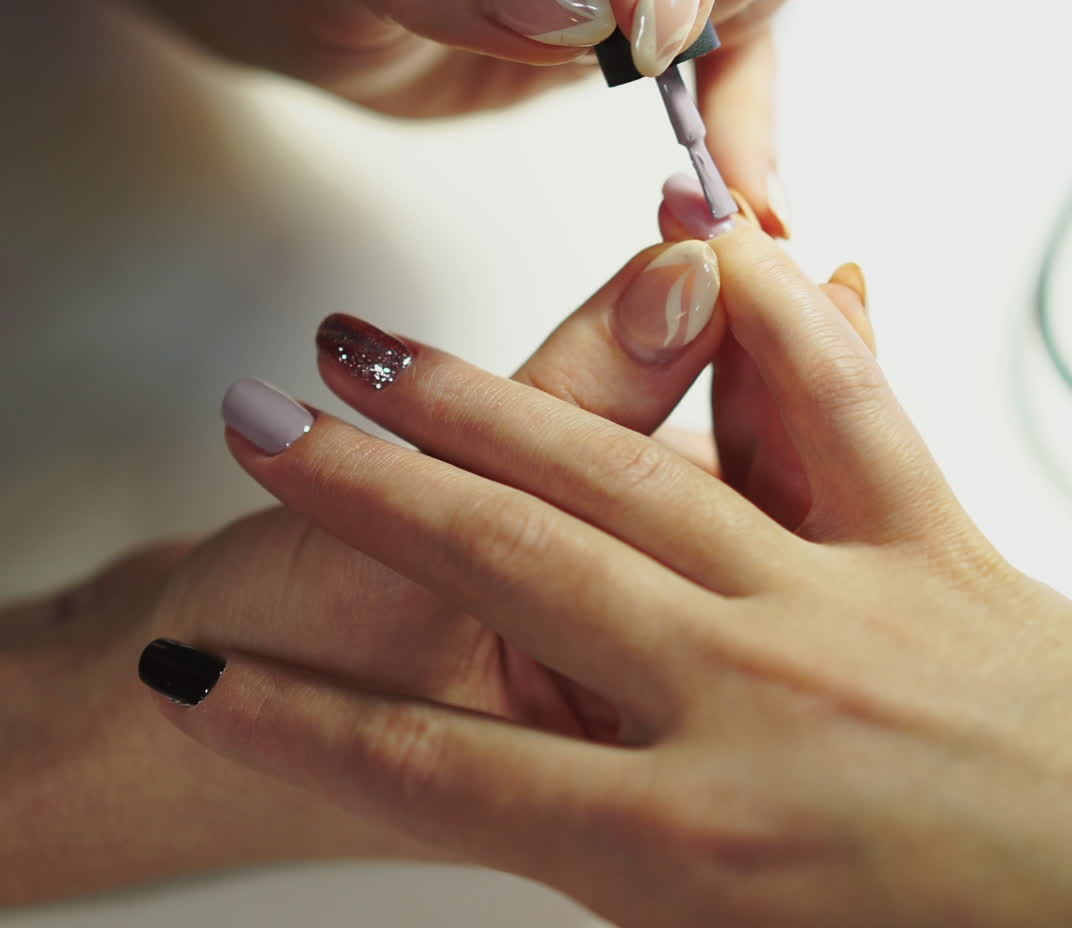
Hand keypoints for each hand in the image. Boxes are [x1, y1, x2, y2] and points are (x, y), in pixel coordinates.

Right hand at [147, 216, 1071, 927]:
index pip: (431, 774)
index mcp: (690, 849)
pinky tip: (695, 253)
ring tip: (374, 355)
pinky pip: (836, 399)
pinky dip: (770, 316)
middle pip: (506, 566)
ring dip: (482, 406)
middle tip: (266, 424)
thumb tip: (480, 813)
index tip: (195, 683)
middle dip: (364, 491)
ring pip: (629, 473)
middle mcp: (753, 708)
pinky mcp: (924, 541)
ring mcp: (839, 610)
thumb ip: (608, 873)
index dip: (291, 727)